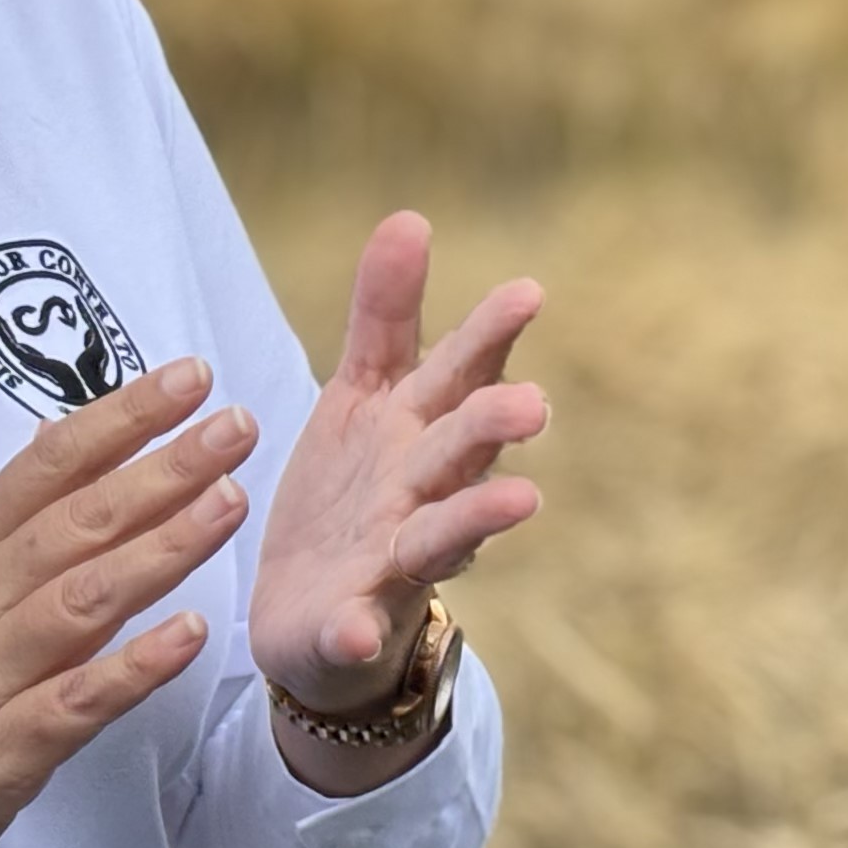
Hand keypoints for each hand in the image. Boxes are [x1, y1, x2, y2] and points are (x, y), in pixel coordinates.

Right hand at [0, 357, 257, 847]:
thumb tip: (56, 456)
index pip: (44, 471)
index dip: (118, 419)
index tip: (188, 376)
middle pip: (76, 521)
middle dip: (162, 468)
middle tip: (236, 422)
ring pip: (83, 597)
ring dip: (160, 547)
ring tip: (229, 500)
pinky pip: (73, 703)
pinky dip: (132, 667)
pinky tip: (191, 636)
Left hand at [250, 213, 547, 733]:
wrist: (316, 617)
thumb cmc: (357, 493)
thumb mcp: (363, 397)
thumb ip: (385, 316)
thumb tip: (410, 216)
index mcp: (421, 429)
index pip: (462, 373)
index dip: (491, 334)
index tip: (525, 292)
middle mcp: (422, 492)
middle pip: (461, 450)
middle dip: (493, 425)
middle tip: (530, 404)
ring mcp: (394, 561)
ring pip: (439, 537)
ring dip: (476, 521)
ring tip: (521, 501)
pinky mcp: (352, 623)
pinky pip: (356, 629)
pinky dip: (358, 631)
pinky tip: (356, 628)